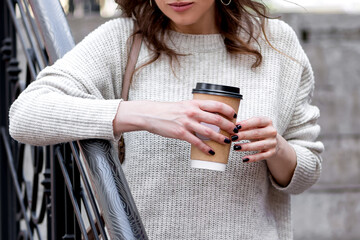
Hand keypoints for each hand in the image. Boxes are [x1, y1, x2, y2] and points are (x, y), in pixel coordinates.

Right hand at [113, 100, 237, 154]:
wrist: (152, 115)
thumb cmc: (168, 110)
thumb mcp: (184, 105)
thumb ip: (196, 109)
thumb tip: (209, 116)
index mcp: (194, 103)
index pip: (217, 105)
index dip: (228, 111)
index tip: (234, 116)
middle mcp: (192, 112)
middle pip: (216, 119)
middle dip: (228, 126)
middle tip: (235, 131)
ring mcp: (187, 123)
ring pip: (209, 132)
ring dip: (221, 138)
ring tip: (227, 142)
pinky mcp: (181, 133)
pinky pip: (197, 142)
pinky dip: (206, 148)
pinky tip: (211, 152)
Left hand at [232, 117, 278, 161]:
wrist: (271, 141)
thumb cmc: (258, 131)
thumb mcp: (253, 126)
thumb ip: (245, 125)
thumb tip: (232, 127)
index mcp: (267, 121)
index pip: (257, 121)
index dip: (246, 124)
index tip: (236, 127)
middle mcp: (272, 132)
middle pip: (256, 133)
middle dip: (243, 135)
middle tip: (233, 137)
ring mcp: (272, 142)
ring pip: (258, 145)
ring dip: (246, 147)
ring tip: (235, 147)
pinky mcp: (272, 152)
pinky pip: (262, 156)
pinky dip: (253, 158)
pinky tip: (244, 159)